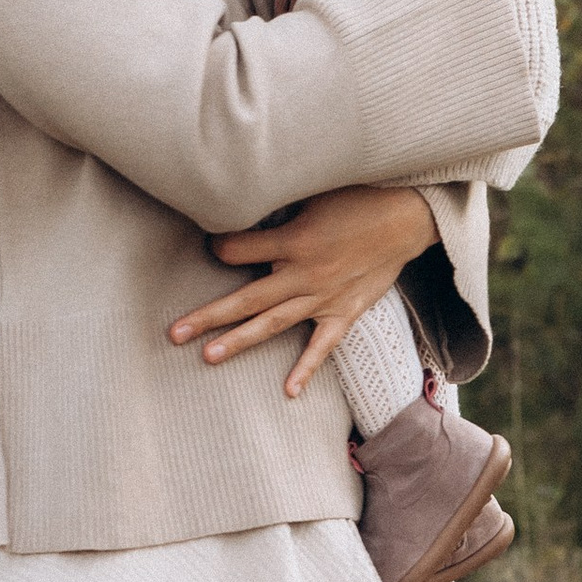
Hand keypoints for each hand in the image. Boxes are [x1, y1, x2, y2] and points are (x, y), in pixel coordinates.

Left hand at [168, 183, 439, 397]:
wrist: (407, 216)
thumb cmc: (357, 195)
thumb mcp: (313, 189)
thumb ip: (277, 205)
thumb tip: (241, 200)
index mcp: (293, 240)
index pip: (237, 250)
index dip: (217, 246)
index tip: (206, 245)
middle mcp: (303, 273)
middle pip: (246, 298)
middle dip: (208, 315)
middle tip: (174, 332)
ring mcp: (323, 297)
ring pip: (273, 323)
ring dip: (240, 340)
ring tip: (207, 356)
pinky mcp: (345, 311)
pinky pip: (322, 345)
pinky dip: (306, 368)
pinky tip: (288, 392)